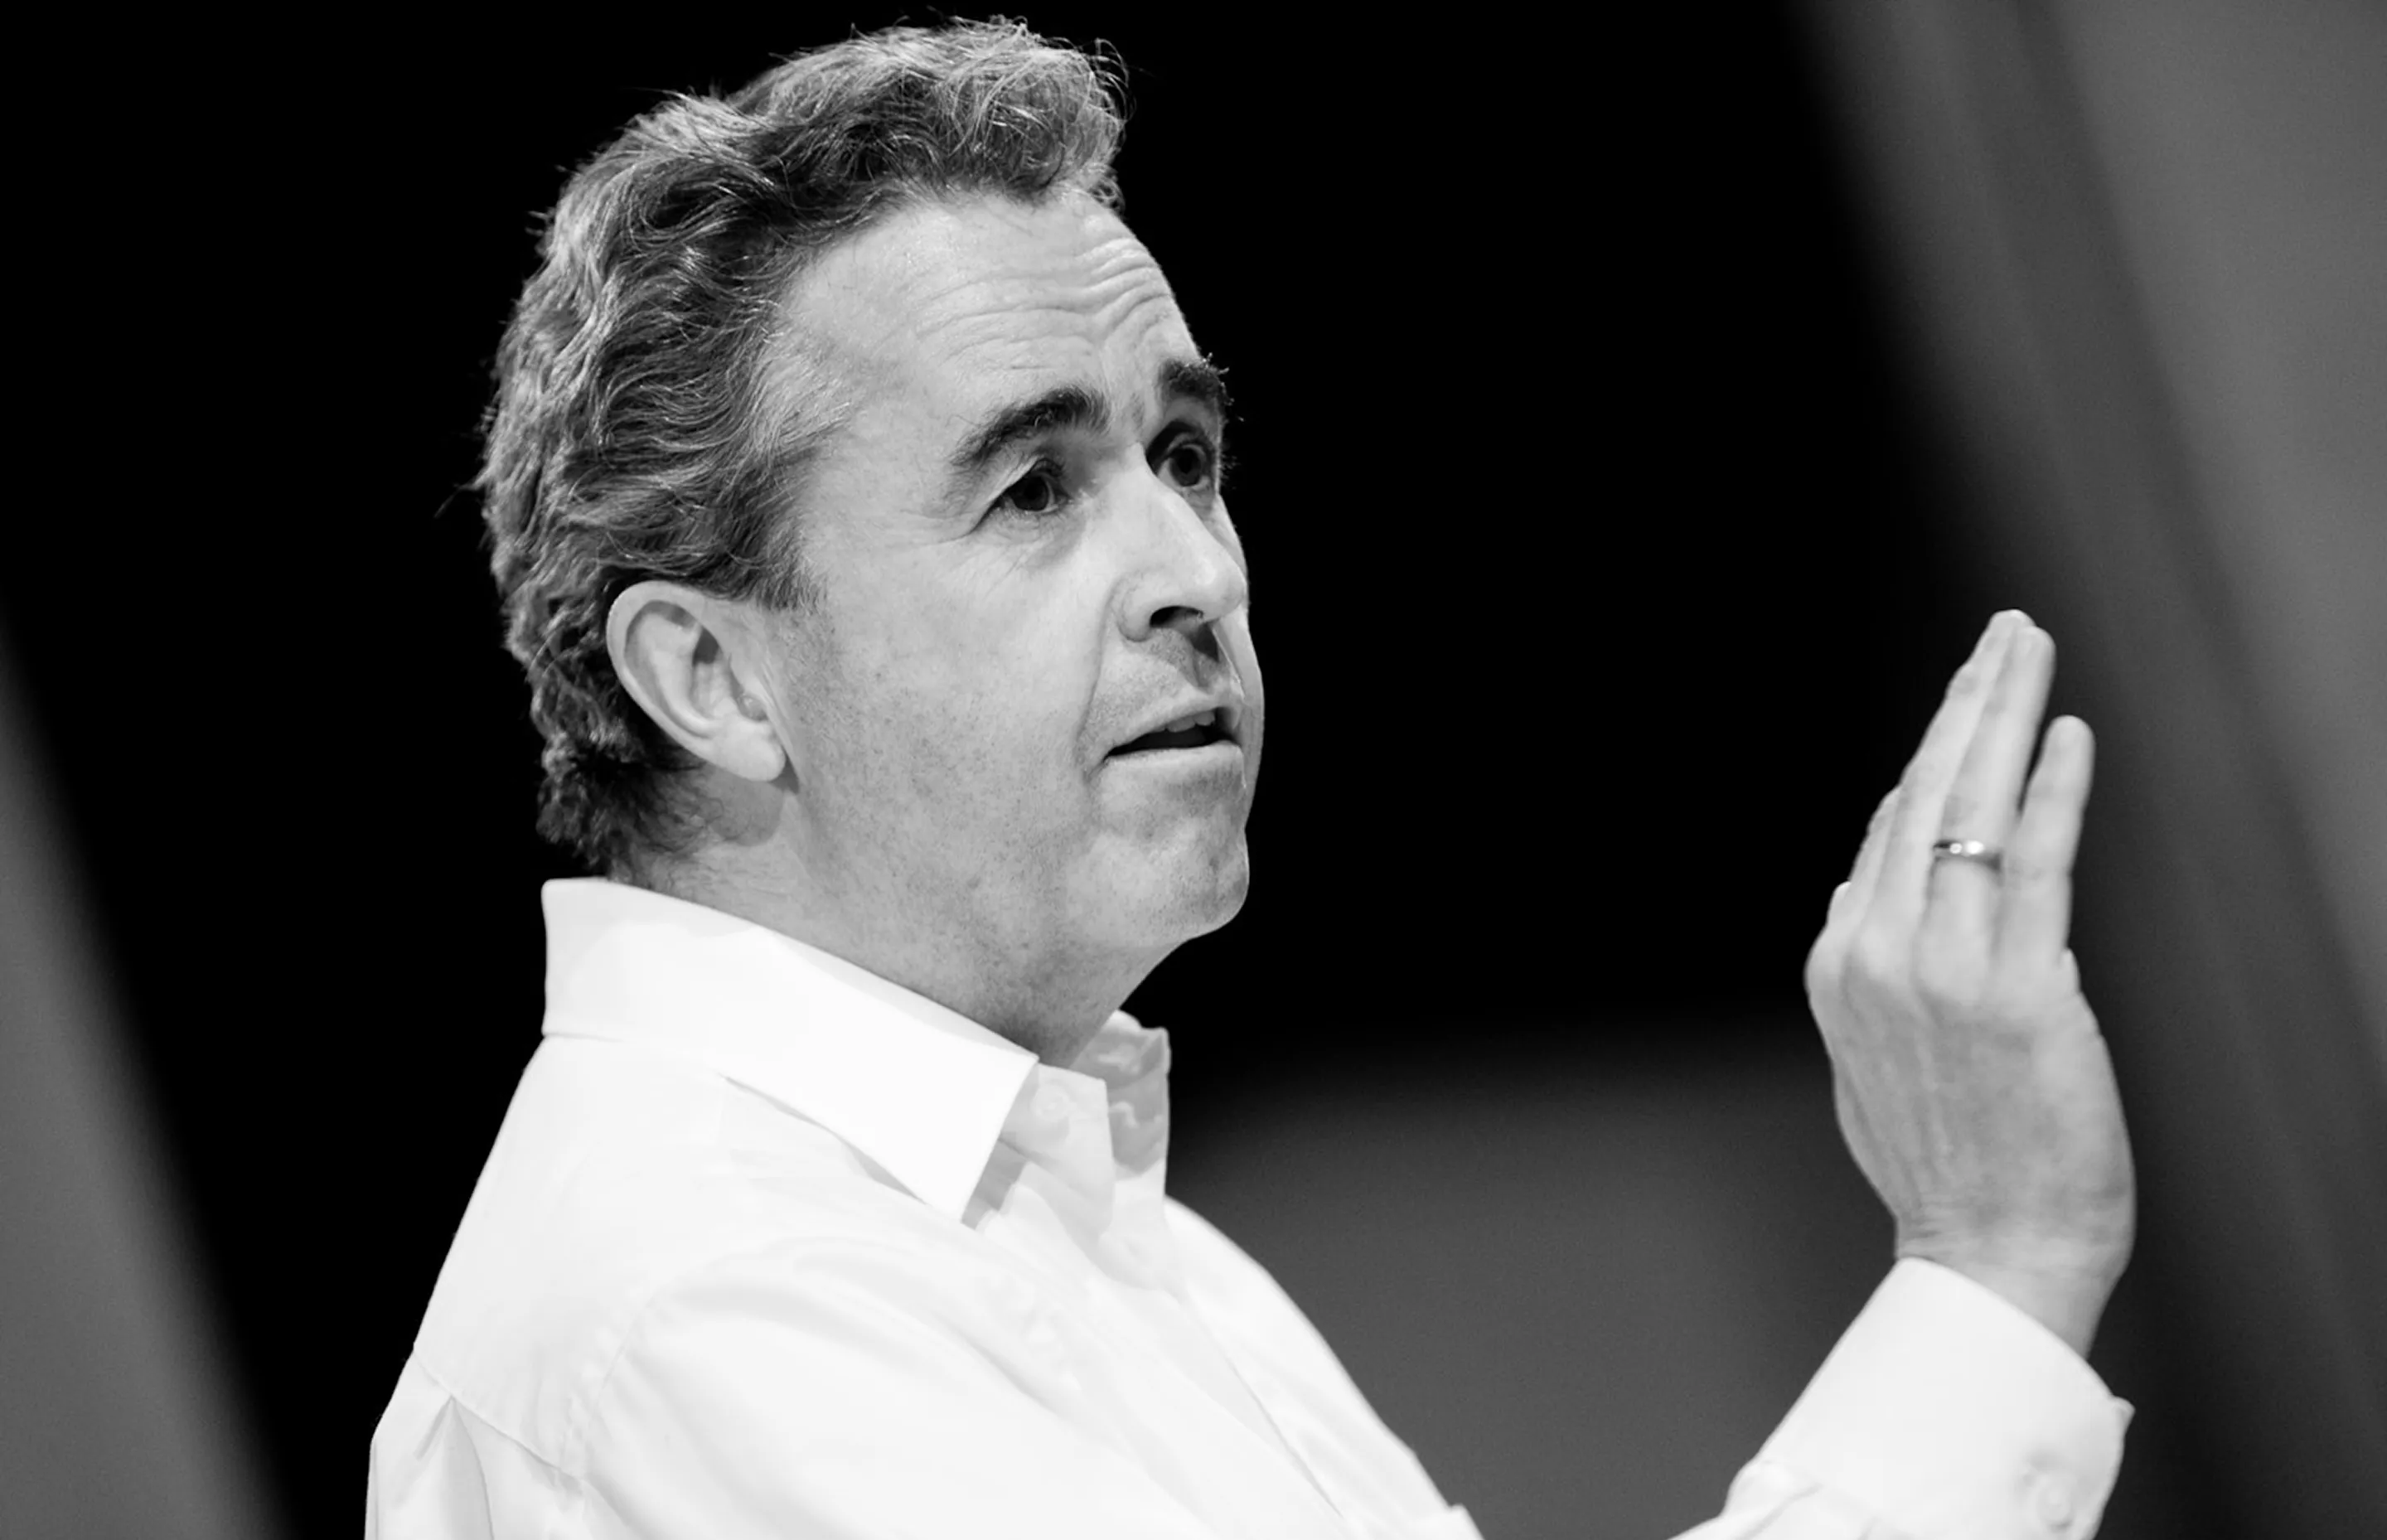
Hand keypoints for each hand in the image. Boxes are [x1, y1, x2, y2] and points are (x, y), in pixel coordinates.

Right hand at [1804, 611, 2135, 1356]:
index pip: (1888, 832)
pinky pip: (2036, 863)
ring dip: (2004, 714)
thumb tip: (1871, 893)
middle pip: (1921, 796)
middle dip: (1964, 701)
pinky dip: (2054, 789)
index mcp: (1839, 967)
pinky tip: (2067, 733)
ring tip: (2029, 648)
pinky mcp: (2020, 989)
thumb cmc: (1945, 1166)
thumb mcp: (1868, 1060)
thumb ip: (1869, 971)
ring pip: (1971, 811)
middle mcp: (1877, 954)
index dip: (1933, 753)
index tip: (1967, 698)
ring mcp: (1943, 970)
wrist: (1988, 1252)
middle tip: (2000, 633)